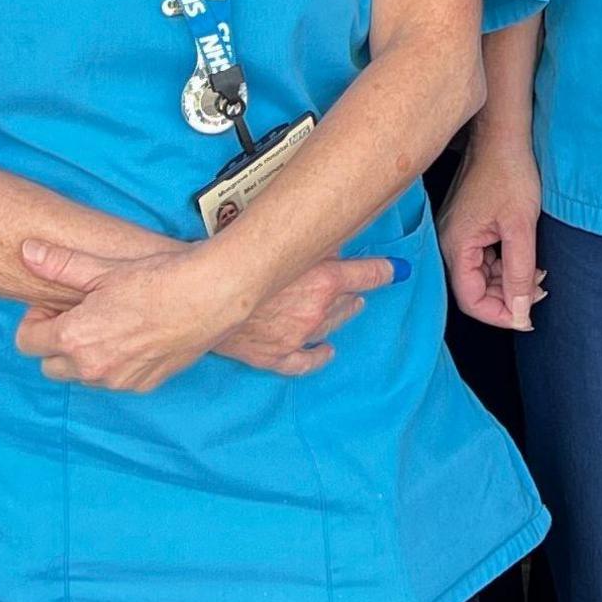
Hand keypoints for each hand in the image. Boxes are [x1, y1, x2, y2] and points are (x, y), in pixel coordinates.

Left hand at [11, 237, 278, 393]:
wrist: (209, 296)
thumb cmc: (157, 279)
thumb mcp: (103, 269)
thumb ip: (60, 265)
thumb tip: (28, 252)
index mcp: (75, 338)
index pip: (26, 343)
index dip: (35, 321)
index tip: (54, 306)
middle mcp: (93, 368)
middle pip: (49, 367)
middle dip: (56, 343)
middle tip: (79, 314)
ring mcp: (119, 381)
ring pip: (82, 376)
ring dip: (85, 356)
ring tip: (109, 323)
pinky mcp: (144, 385)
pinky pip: (114, 380)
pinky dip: (115, 364)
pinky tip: (133, 336)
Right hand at [216, 256, 403, 375]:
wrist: (203, 294)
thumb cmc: (238, 260)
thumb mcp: (284, 240)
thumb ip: (311, 242)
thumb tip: (330, 239)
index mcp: (324, 280)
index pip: (367, 274)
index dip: (385, 271)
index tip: (398, 269)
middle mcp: (316, 310)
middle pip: (348, 301)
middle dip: (353, 293)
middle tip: (356, 287)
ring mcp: (297, 336)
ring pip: (330, 326)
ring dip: (341, 315)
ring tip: (349, 308)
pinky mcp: (275, 355)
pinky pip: (304, 362)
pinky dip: (318, 357)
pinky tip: (326, 353)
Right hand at [441, 137, 545, 332]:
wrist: (501, 135)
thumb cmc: (509, 173)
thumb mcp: (521, 227)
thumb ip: (520, 274)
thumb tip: (521, 315)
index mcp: (456, 246)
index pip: (471, 300)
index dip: (500, 314)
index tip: (529, 316)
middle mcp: (449, 244)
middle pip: (475, 290)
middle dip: (508, 296)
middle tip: (541, 289)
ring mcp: (455, 235)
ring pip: (481, 276)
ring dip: (509, 280)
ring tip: (538, 272)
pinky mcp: (466, 227)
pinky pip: (482, 258)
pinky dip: (504, 263)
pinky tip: (526, 257)